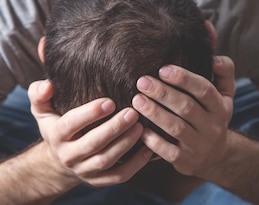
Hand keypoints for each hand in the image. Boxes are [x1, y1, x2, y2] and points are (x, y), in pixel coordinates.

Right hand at [28, 80, 153, 186]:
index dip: (89, 113)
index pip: (70, 124)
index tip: (110, 101)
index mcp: (56, 135)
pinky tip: (149, 148)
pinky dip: (136, 164)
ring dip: (126, 144)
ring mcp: (84, 170)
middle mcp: (68, 155)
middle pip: (92, 144)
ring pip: (106, 160)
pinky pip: (119, 175)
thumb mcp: (43, 108)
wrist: (60, 158)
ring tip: (142, 127)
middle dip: (114, 128)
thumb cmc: (58, 124)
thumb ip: (40, 93)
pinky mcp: (99, 180)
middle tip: (133, 112)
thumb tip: (48, 85)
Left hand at [133, 56, 234, 175]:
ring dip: (155, 113)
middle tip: (142, 81)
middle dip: (163, 93)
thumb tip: (213, 57)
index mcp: (220, 107)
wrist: (217, 154)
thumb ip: (224, 71)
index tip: (162, 69)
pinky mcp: (186, 161)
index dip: (184, 79)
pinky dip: (154, 141)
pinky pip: (169, 151)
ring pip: (176, 128)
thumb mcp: (226, 93)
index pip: (204, 90)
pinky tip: (140, 129)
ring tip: (136, 100)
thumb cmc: (213, 115)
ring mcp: (200, 145)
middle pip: (187, 107)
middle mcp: (212, 126)